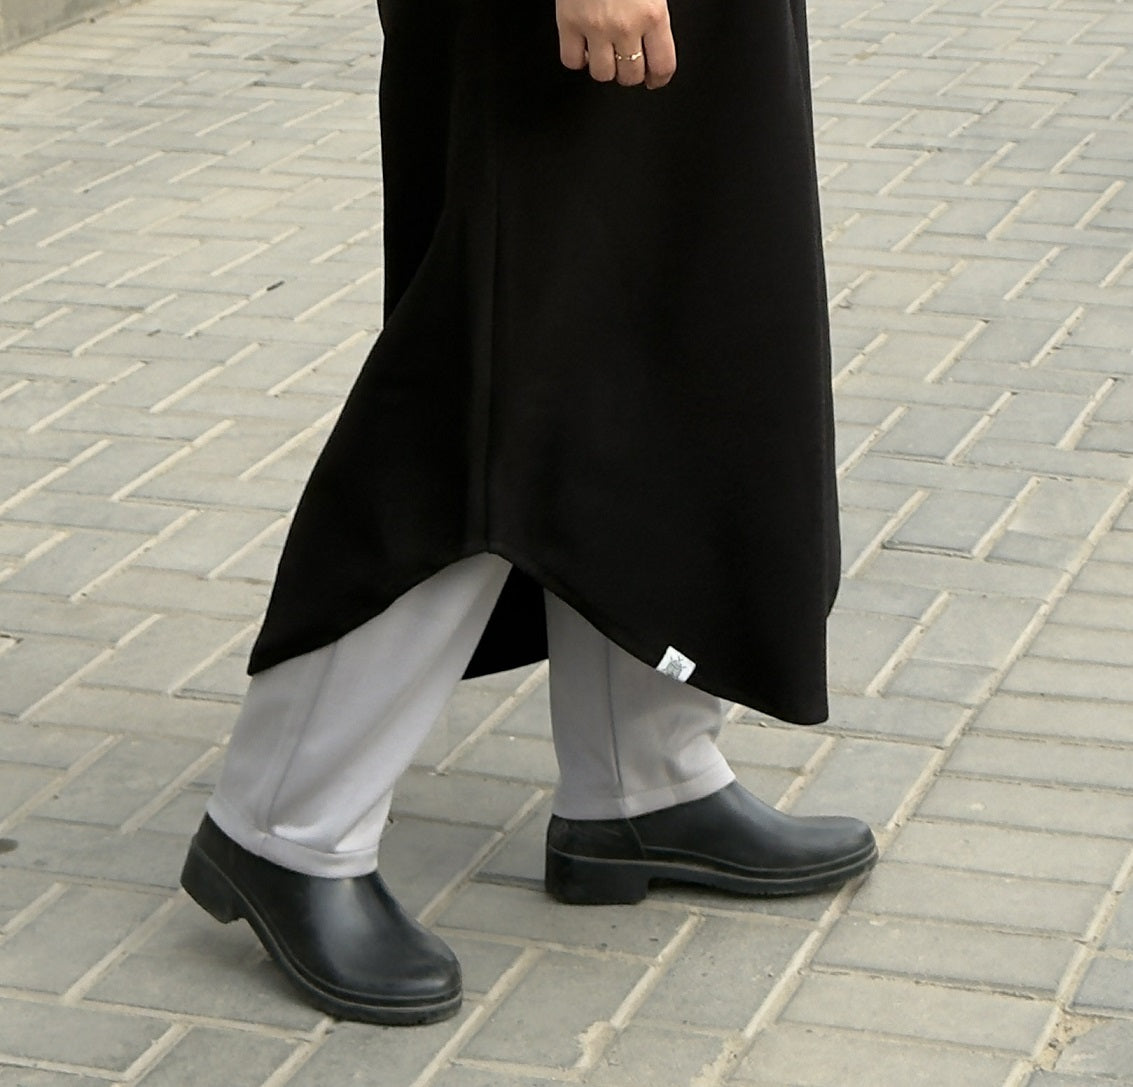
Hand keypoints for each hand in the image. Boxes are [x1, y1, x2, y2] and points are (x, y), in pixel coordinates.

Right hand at [555, 0, 675, 89]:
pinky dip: (577, 58)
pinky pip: (571, 60)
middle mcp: (625, 26)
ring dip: (604, 67)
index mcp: (653, 14)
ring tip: (604, 52)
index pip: (662, 65)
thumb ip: (655, 12)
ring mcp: (594, 27)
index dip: (658, 78)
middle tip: (627, 61)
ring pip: (601, 73)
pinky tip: (583, 46)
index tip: (654, 79)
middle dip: (630, 71)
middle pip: (630, 75)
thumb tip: (655, 40)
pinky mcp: (567, 22)